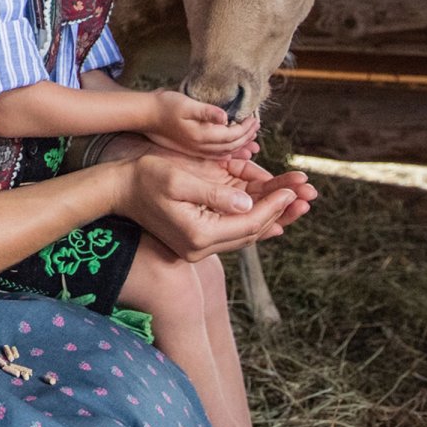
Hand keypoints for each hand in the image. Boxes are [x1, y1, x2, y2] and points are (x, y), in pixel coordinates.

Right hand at [112, 152, 308, 261]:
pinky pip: (233, 234)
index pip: (248, 222)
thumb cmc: (145, 178)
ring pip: (246, 235)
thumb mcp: (180, 179)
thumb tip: (249, 202)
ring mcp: (197, 248)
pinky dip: (254, 223)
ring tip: (298, 204)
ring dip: (272, 218)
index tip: (295, 189)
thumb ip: (216, 193)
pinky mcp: (195, 241)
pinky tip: (273, 219)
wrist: (117, 191)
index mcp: (198, 234)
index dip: (274, 205)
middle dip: (281, 212)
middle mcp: (200, 247)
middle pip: (252, 232)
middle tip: (308, 198)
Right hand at [142, 91, 259, 160]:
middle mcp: (200, 147)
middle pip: (232, 146)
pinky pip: (215, 155)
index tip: (255, 118)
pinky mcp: (190, 150)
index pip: (233, 135)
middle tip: (257, 126)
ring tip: (251, 141)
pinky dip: (227, 153)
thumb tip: (225, 116)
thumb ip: (206, 112)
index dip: (247, 127)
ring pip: (225, 152)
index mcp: (202, 136)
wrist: (144, 117)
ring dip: (240, 146)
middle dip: (247, 137)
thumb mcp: (185, 105)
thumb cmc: (164, 107)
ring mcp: (195, 151)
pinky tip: (231, 152)